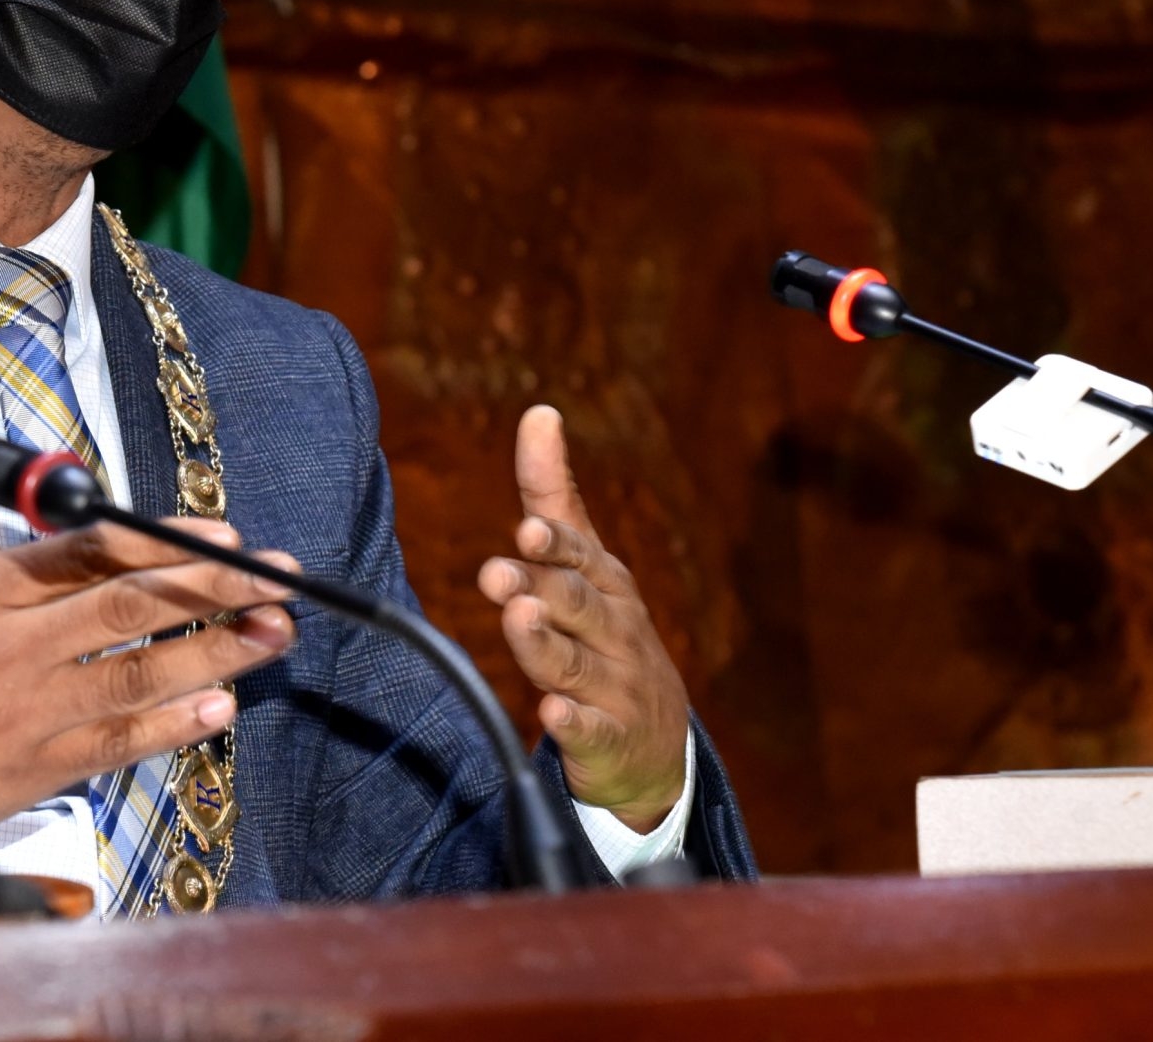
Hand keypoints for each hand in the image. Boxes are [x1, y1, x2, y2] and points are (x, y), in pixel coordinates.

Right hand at [0, 512, 298, 875]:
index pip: (89, 551)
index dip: (164, 540)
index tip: (222, 532)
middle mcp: (11, 646)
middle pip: (133, 605)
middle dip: (216, 586)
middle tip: (278, 576)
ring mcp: (28, 711)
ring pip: (141, 672)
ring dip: (218, 650)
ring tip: (274, 633)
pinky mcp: (34, 768)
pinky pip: (119, 742)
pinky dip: (174, 724)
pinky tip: (220, 707)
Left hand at [477, 406, 688, 832]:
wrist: (655, 742)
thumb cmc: (605, 633)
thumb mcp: (586, 561)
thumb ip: (552, 492)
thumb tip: (539, 411)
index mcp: (604, 581)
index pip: (579, 554)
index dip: (554, 543)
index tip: (527, 529)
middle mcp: (612, 628)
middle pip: (574, 604)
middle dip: (539, 587)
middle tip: (497, 576)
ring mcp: (614, 685)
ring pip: (573, 663)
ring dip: (545, 643)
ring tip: (519, 620)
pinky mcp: (608, 738)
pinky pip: (590, 730)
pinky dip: (572, 723)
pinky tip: (552, 714)